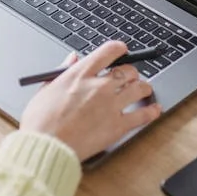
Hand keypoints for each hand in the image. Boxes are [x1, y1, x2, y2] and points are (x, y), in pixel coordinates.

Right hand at [19, 41, 161, 160]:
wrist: (46, 147)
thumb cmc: (41, 121)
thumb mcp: (46, 88)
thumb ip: (63, 71)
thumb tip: (72, 58)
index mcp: (81, 74)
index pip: (108, 51)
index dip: (119, 49)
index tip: (122, 50)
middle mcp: (99, 86)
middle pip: (128, 70)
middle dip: (130, 73)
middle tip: (129, 78)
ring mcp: (111, 105)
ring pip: (140, 88)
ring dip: (143, 88)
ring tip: (144, 90)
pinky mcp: (118, 126)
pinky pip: (143, 115)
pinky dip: (152, 111)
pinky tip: (155, 109)